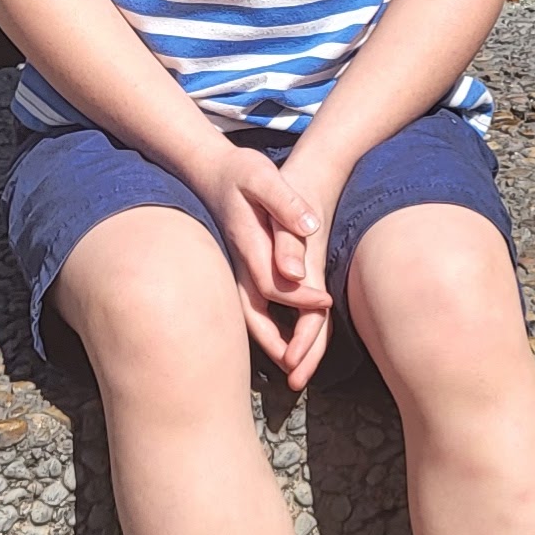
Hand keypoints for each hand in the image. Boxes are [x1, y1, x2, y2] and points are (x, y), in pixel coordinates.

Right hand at [202, 141, 335, 388]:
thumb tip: (309, 228)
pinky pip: (250, 304)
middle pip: (253, 312)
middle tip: (301, 366)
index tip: (326, 303)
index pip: (273, 283)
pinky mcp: (239, 266)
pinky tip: (279, 335)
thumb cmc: (240, 170)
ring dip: (269, 341)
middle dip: (276, 341)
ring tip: (292, 365)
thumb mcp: (263, 176)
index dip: (301, 298)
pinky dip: (264, 326)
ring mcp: (236, 267)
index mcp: (247, 243)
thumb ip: (285, 203)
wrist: (209, 169)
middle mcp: (238, 262)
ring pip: (248, 314)